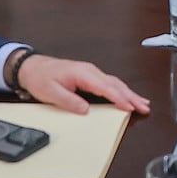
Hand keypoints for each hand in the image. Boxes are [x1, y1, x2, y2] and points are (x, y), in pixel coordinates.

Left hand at [16, 54, 150, 115]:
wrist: (32, 67)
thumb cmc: (40, 78)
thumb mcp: (50, 93)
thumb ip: (69, 101)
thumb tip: (85, 110)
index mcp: (82, 73)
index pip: (105, 87)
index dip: (119, 98)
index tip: (129, 107)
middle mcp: (90, 71)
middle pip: (115, 84)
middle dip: (131, 96)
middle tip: (144, 107)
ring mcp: (91, 73)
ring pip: (115, 83)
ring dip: (129, 93)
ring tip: (142, 103)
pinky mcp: (90, 77)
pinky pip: (109, 84)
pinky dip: (121, 91)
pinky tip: (127, 96)